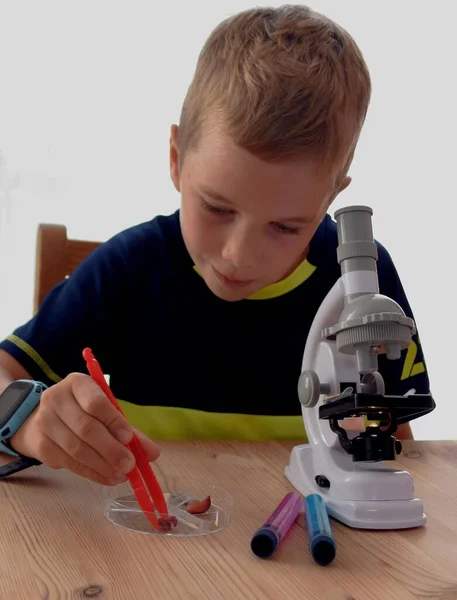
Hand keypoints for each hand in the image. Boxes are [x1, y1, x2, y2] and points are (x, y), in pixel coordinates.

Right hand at [9, 373, 159, 484]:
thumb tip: (153, 453)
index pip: (96, 402)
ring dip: (102, 465)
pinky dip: (91, 473)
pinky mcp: (41, 445)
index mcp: (77, 383)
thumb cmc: (83, 411)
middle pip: (86, 428)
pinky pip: (69, 463)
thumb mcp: (105, 411)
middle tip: (129, 465)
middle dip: (111, 449)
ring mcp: (45, 422)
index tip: (129, 439)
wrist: (42, 419)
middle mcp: (57, 399)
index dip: (114, 422)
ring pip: (77, 449)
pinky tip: (106, 477)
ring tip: (121, 475)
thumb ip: (128, 429)